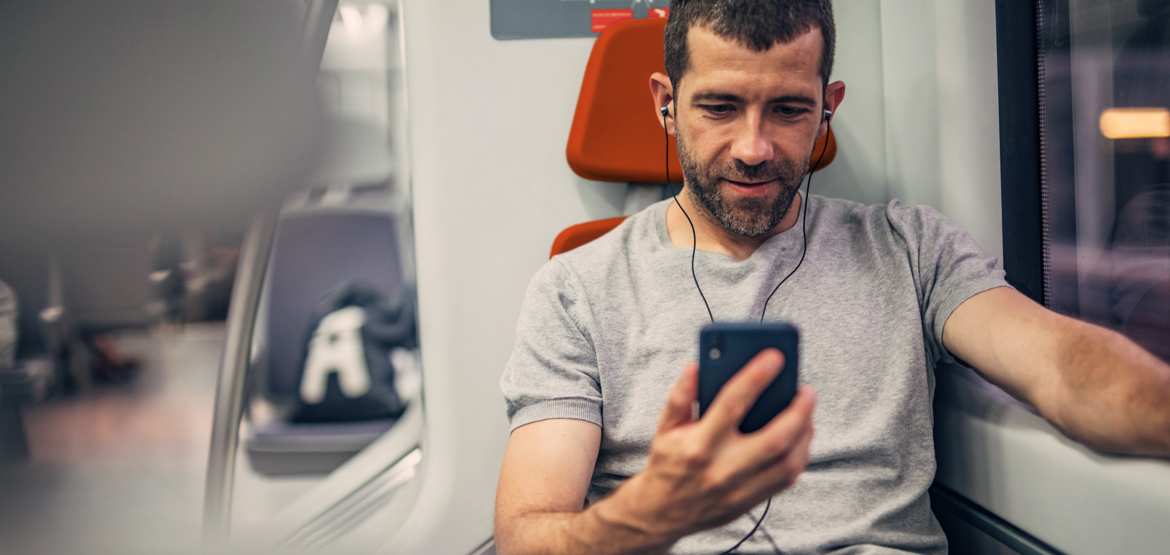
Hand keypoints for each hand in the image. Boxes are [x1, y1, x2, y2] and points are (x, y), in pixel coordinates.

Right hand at [599, 349, 816, 541]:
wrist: (662, 512)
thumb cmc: (668, 463)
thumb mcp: (665, 428)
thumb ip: (680, 397)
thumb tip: (694, 368)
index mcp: (698, 445)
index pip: (731, 405)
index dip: (755, 378)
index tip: (775, 357)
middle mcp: (721, 469)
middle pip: (774, 440)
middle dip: (798, 412)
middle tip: (807, 391)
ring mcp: (738, 489)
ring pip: (787, 463)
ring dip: (805, 435)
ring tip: (807, 412)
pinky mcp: (749, 502)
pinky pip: (786, 480)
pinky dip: (799, 456)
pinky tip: (800, 437)